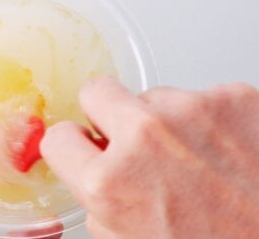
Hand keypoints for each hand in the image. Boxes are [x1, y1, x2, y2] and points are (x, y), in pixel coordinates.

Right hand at [41, 77, 258, 237]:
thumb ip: (97, 199)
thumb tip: (88, 168)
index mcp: (110, 184)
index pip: (57, 137)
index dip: (71, 146)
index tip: (83, 147)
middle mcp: (145, 138)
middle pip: (95, 90)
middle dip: (104, 112)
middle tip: (128, 137)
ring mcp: (191, 111)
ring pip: (152, 96)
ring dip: (163, 122)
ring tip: (193, 158)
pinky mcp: (233, 97)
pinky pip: (198, 97)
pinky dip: (205, 120)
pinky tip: (221, 151)